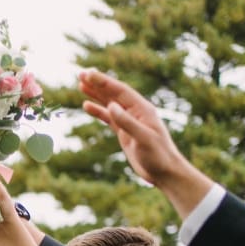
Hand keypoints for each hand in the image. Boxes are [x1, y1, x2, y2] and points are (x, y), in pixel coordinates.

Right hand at [76, 69, 213, 216]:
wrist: (164, 171)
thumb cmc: (158, 155)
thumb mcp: (143, 139)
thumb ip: (127, 122)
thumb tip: (111, 106)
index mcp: (142, 109)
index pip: (120, 91)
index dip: (104, 82)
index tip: (88, 74)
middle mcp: (135, 111)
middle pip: (113, 93)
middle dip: (97, 83)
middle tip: (80, 74)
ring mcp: (129, 121)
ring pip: (109, 103)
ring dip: (96, 94)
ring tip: (81, 85)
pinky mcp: (124, 132)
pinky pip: (108, 118)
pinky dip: (98, 111)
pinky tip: (86, 105)